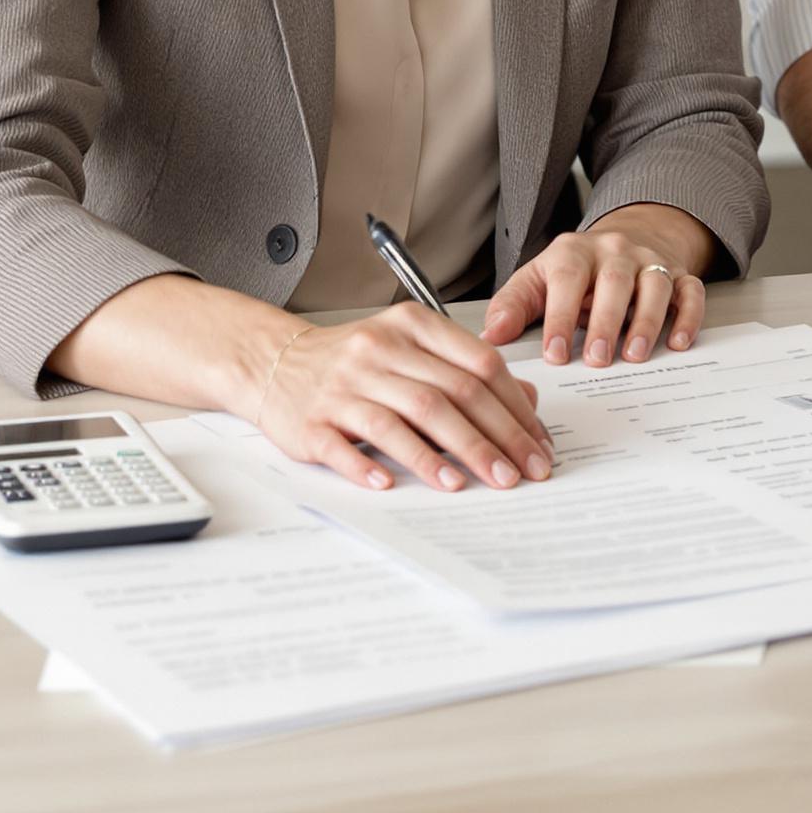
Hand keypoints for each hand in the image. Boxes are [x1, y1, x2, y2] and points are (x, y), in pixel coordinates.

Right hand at [254, 302, 555, 493]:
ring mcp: (343, 386)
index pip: (479, 364)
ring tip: (473, 483)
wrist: (274, 362)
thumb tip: (527, 400)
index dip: (515, 408)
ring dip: (445, 455)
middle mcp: (379, 351)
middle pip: (450, 395)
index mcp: (411, 326)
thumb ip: (466, 368)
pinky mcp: (312, 422)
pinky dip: (370, 467)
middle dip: (493, 439)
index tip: (537, 443)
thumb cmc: (353, 360)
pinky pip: (345, 447)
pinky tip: (392, 485)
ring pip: (406, 419)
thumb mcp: (411, 348)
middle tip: (521, 473)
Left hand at [481, 205, 714, 365]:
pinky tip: (678, 343)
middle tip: (597, 361)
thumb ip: (513, 305)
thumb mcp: (537, 280)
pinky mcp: (680, 274)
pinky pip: (691, 291)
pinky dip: (688, 316)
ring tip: (634, 355)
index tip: (556, 355)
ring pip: (655, 285)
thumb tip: (492, 337)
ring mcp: (650, 262)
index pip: (567, 281)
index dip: (561, 318)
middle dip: (606, 323)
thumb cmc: (574, 272)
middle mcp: (615, 251)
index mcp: (574, 252)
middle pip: (614, 281)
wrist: (623, 238)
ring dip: (646, 321)